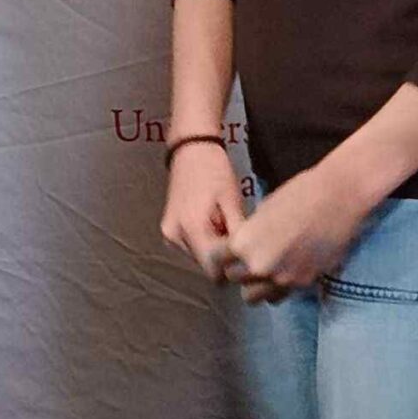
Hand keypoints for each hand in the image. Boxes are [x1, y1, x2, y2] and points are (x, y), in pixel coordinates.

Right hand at [159, 142, 242, 270]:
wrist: (191, 148)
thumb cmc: (215, 171)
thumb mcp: (231, 202)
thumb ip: (237, 235)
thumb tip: (248, 260)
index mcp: (190, 229)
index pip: (213, 270)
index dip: (232, 267)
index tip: (247, 255)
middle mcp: (174, 237)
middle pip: (206, 265)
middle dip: (224, 257)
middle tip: (238, 235)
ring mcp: (169, 235)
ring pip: (199, 257)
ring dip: (214, 249)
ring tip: (226, 225)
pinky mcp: (169, 231)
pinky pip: (192, 247)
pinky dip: (205, 241)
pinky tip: (215, 223)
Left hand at [203, 160, 372, 304]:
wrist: (338, 199)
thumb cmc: (299, 193)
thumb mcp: (263, 209)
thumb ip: (249, 234)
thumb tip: (243, 246)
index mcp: (244, 242)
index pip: (216, 261)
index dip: (221, 254)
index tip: (226, 251)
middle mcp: (258, 266)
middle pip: (234, 279)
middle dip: (238, 268)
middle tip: (249, 256)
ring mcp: (281, 279)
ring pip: (254, 296)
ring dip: (256, 284)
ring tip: (267, 268)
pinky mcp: (302, 285)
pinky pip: (279, 295)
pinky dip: (278, 286)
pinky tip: (286, 270)